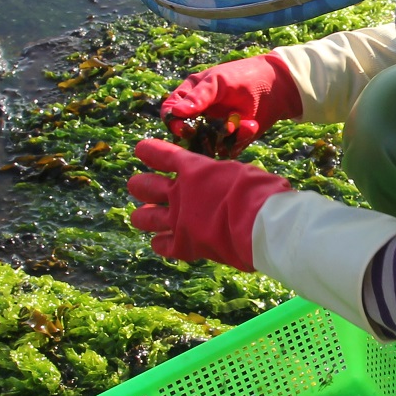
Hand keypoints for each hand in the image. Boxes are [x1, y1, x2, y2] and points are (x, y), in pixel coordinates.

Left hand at [126, 138, 291, 271]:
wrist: (259, 223)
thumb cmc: (258, 192)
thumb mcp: (240, 173)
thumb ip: (224, 178)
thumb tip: (227, 183)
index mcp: (194, 170)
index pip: (164, 156)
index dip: (150, 152)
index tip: (141, 150)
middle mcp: (180, 193)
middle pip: (146, 187)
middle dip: (140, 186)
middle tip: (136, 186)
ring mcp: (178, 220)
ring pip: (146, 218)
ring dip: (142, 216)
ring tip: (138, 217)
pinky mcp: (184, 245)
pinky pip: (162, 245)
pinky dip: (160, 244)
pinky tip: (159, 243)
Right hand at [159, 53, 302, 155]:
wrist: (277, 86)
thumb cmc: (244, 76)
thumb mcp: (219, 81)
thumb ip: (198, 97)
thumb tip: (174, 113)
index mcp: (190, 96)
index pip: (170, 112)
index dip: (173, 122)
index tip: (183, 129)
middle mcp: (199, 115)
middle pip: (186, 135)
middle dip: (199, 137)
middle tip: (217, 131)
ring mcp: (214, 129)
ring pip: (208, 145)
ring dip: (225, 137)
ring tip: (244, 123)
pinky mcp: (231, 141)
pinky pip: (228, 149)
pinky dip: (240, 139)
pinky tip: (252, 125)